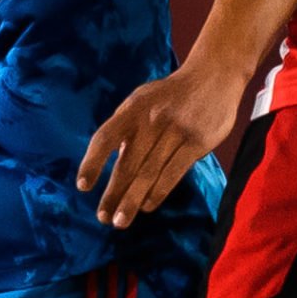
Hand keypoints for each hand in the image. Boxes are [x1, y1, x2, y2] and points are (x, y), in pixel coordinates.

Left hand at [77, 68, 244, 229]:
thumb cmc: (170, 95)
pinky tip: (147, 206)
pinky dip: (158, 192)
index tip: (83, 186)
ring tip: (120, 221)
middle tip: (102, 217)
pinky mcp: (196, 143)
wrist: (213, 76)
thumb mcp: (142, 100)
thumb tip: (108, 161)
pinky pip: (173, 173)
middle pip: (127, 163)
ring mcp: (175, 132)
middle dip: (113, 194)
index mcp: (133, 109)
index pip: (105, 138)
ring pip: (149, 174)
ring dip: (133, 201)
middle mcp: (152, 120)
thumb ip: (125, 126)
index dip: (92, 163)